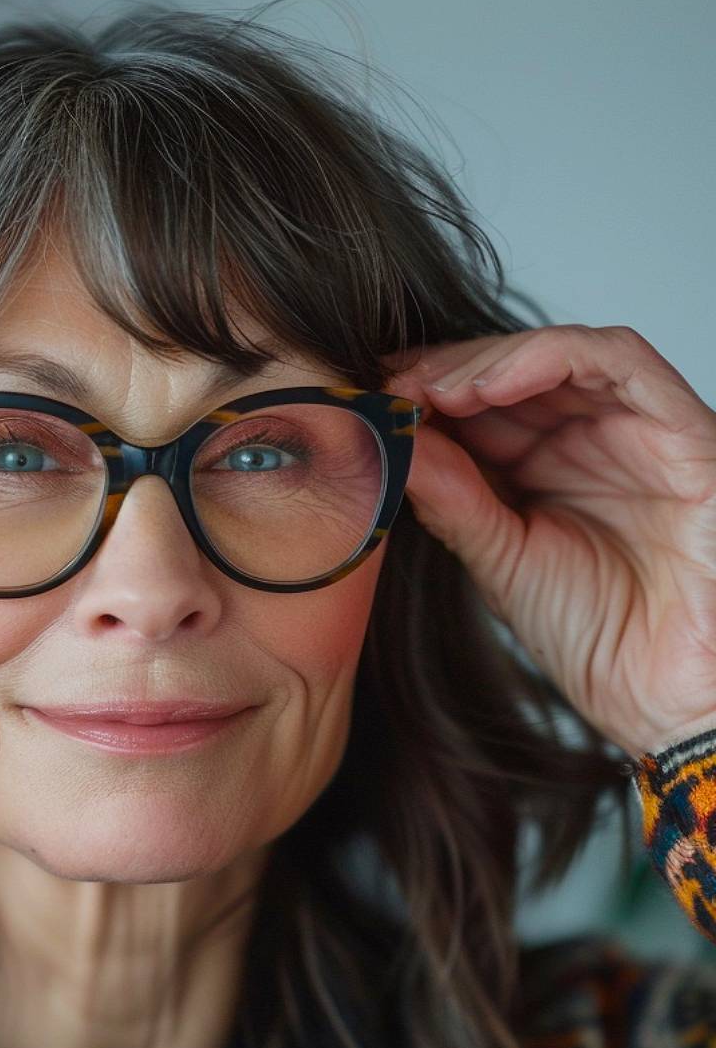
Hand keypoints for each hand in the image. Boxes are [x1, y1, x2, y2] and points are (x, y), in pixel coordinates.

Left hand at [381, 325, 715, 760]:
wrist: (661, 694)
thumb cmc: (595, 637)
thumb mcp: (499, 560)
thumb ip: (451, 498)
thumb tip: (394, 439)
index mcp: (542, 469)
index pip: (479, 405)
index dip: (421, 393)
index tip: (366, 400)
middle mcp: (589, 439)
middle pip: (512, 369)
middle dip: (444, 371)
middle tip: (388, 386)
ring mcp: (634, 428)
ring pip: (559, 353)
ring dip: (486, 360)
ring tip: (431, 389)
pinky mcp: (681, 427)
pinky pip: (618, 361)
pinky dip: (550, 355)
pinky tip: (488, 384)